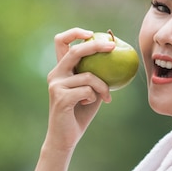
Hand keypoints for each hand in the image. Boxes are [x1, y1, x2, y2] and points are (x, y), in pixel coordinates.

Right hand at [45, 27, 114, 150]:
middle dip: (95, 46)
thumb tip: (116, 57)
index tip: (92, 33)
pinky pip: (87, 90)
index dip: (75, 33)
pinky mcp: (60, 97)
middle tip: (112, 47)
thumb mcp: (91, 90)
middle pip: (75, 51)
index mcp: (60, 69)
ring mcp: (56, 85)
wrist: (65, 137)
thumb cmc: (80, 113)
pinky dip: (94, 97)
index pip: (61, 42)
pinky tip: (89, 104)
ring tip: (106, 97)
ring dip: (103, 87)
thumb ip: (96, 74)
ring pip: (89, 76)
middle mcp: (55, 74)